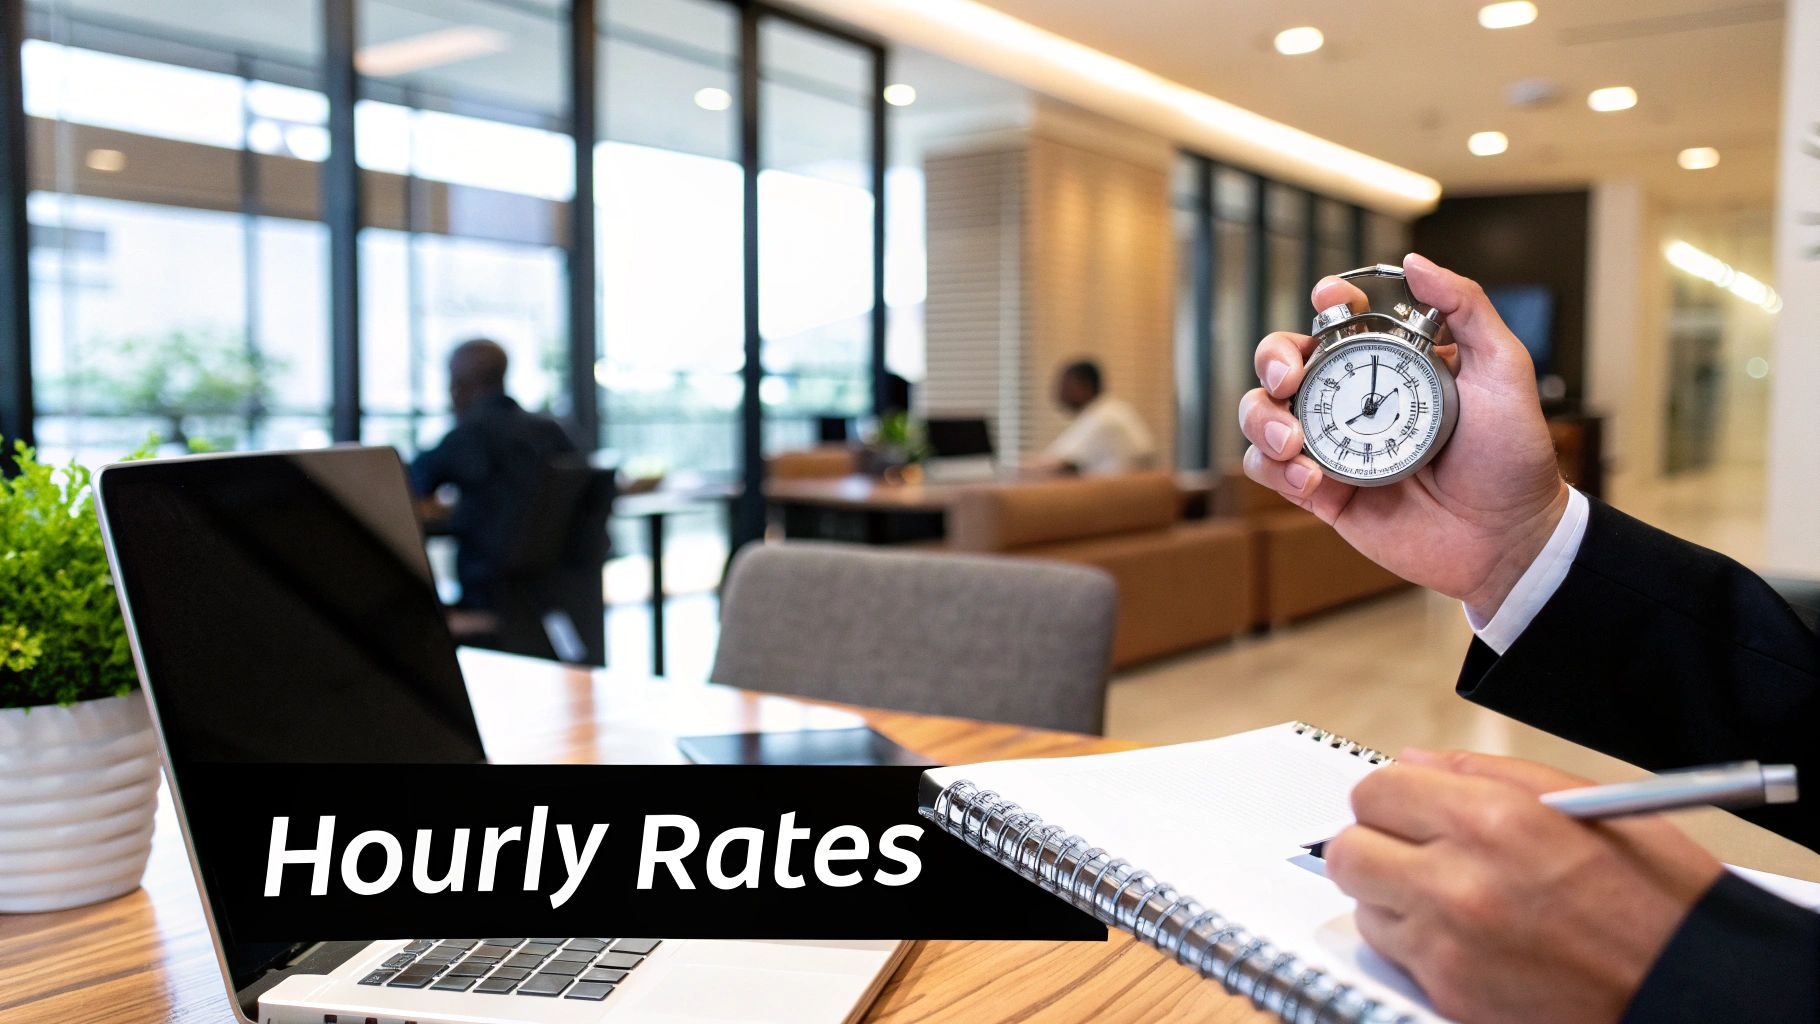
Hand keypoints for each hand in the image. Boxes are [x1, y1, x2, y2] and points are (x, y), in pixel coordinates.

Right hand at [1238, 253, 1568, 618]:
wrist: (1508, 537)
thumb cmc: (1513, 457)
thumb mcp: (1504, 370)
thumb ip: (1466, 309)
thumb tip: (1415, 263)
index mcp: (1392, 364)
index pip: (1340, 322)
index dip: (1325, 304)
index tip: (1330, 302)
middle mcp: (1354, 399)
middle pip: (1284, 362)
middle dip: (1273, 360)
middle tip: (1288, 379)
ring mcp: (1334, 445)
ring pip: (1262, 413)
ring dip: (1262, 418)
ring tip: (1292, 442)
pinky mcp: (1322, 493)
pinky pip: (1270, 471)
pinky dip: (1275, 470)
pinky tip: (1309, 479)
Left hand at [1325, 750, 1722, 1023]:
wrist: (1691, 988)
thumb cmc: (1654, 897)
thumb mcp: (1581, 802)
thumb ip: (1484, 774)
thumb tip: (1416, 763)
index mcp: (1493, 820)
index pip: (1378, 791)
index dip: (1393, 797)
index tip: (1409, 806)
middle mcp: (1459, 881)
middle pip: (1351, 849)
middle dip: (1377, 843)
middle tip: (1414, 849)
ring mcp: (1449, 945)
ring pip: (1364, 905)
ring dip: (1394, 897)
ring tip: (1452, 897)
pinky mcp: (1450, 993)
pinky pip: (1396, 955)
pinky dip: (1416, 943)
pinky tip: (1466, 937)